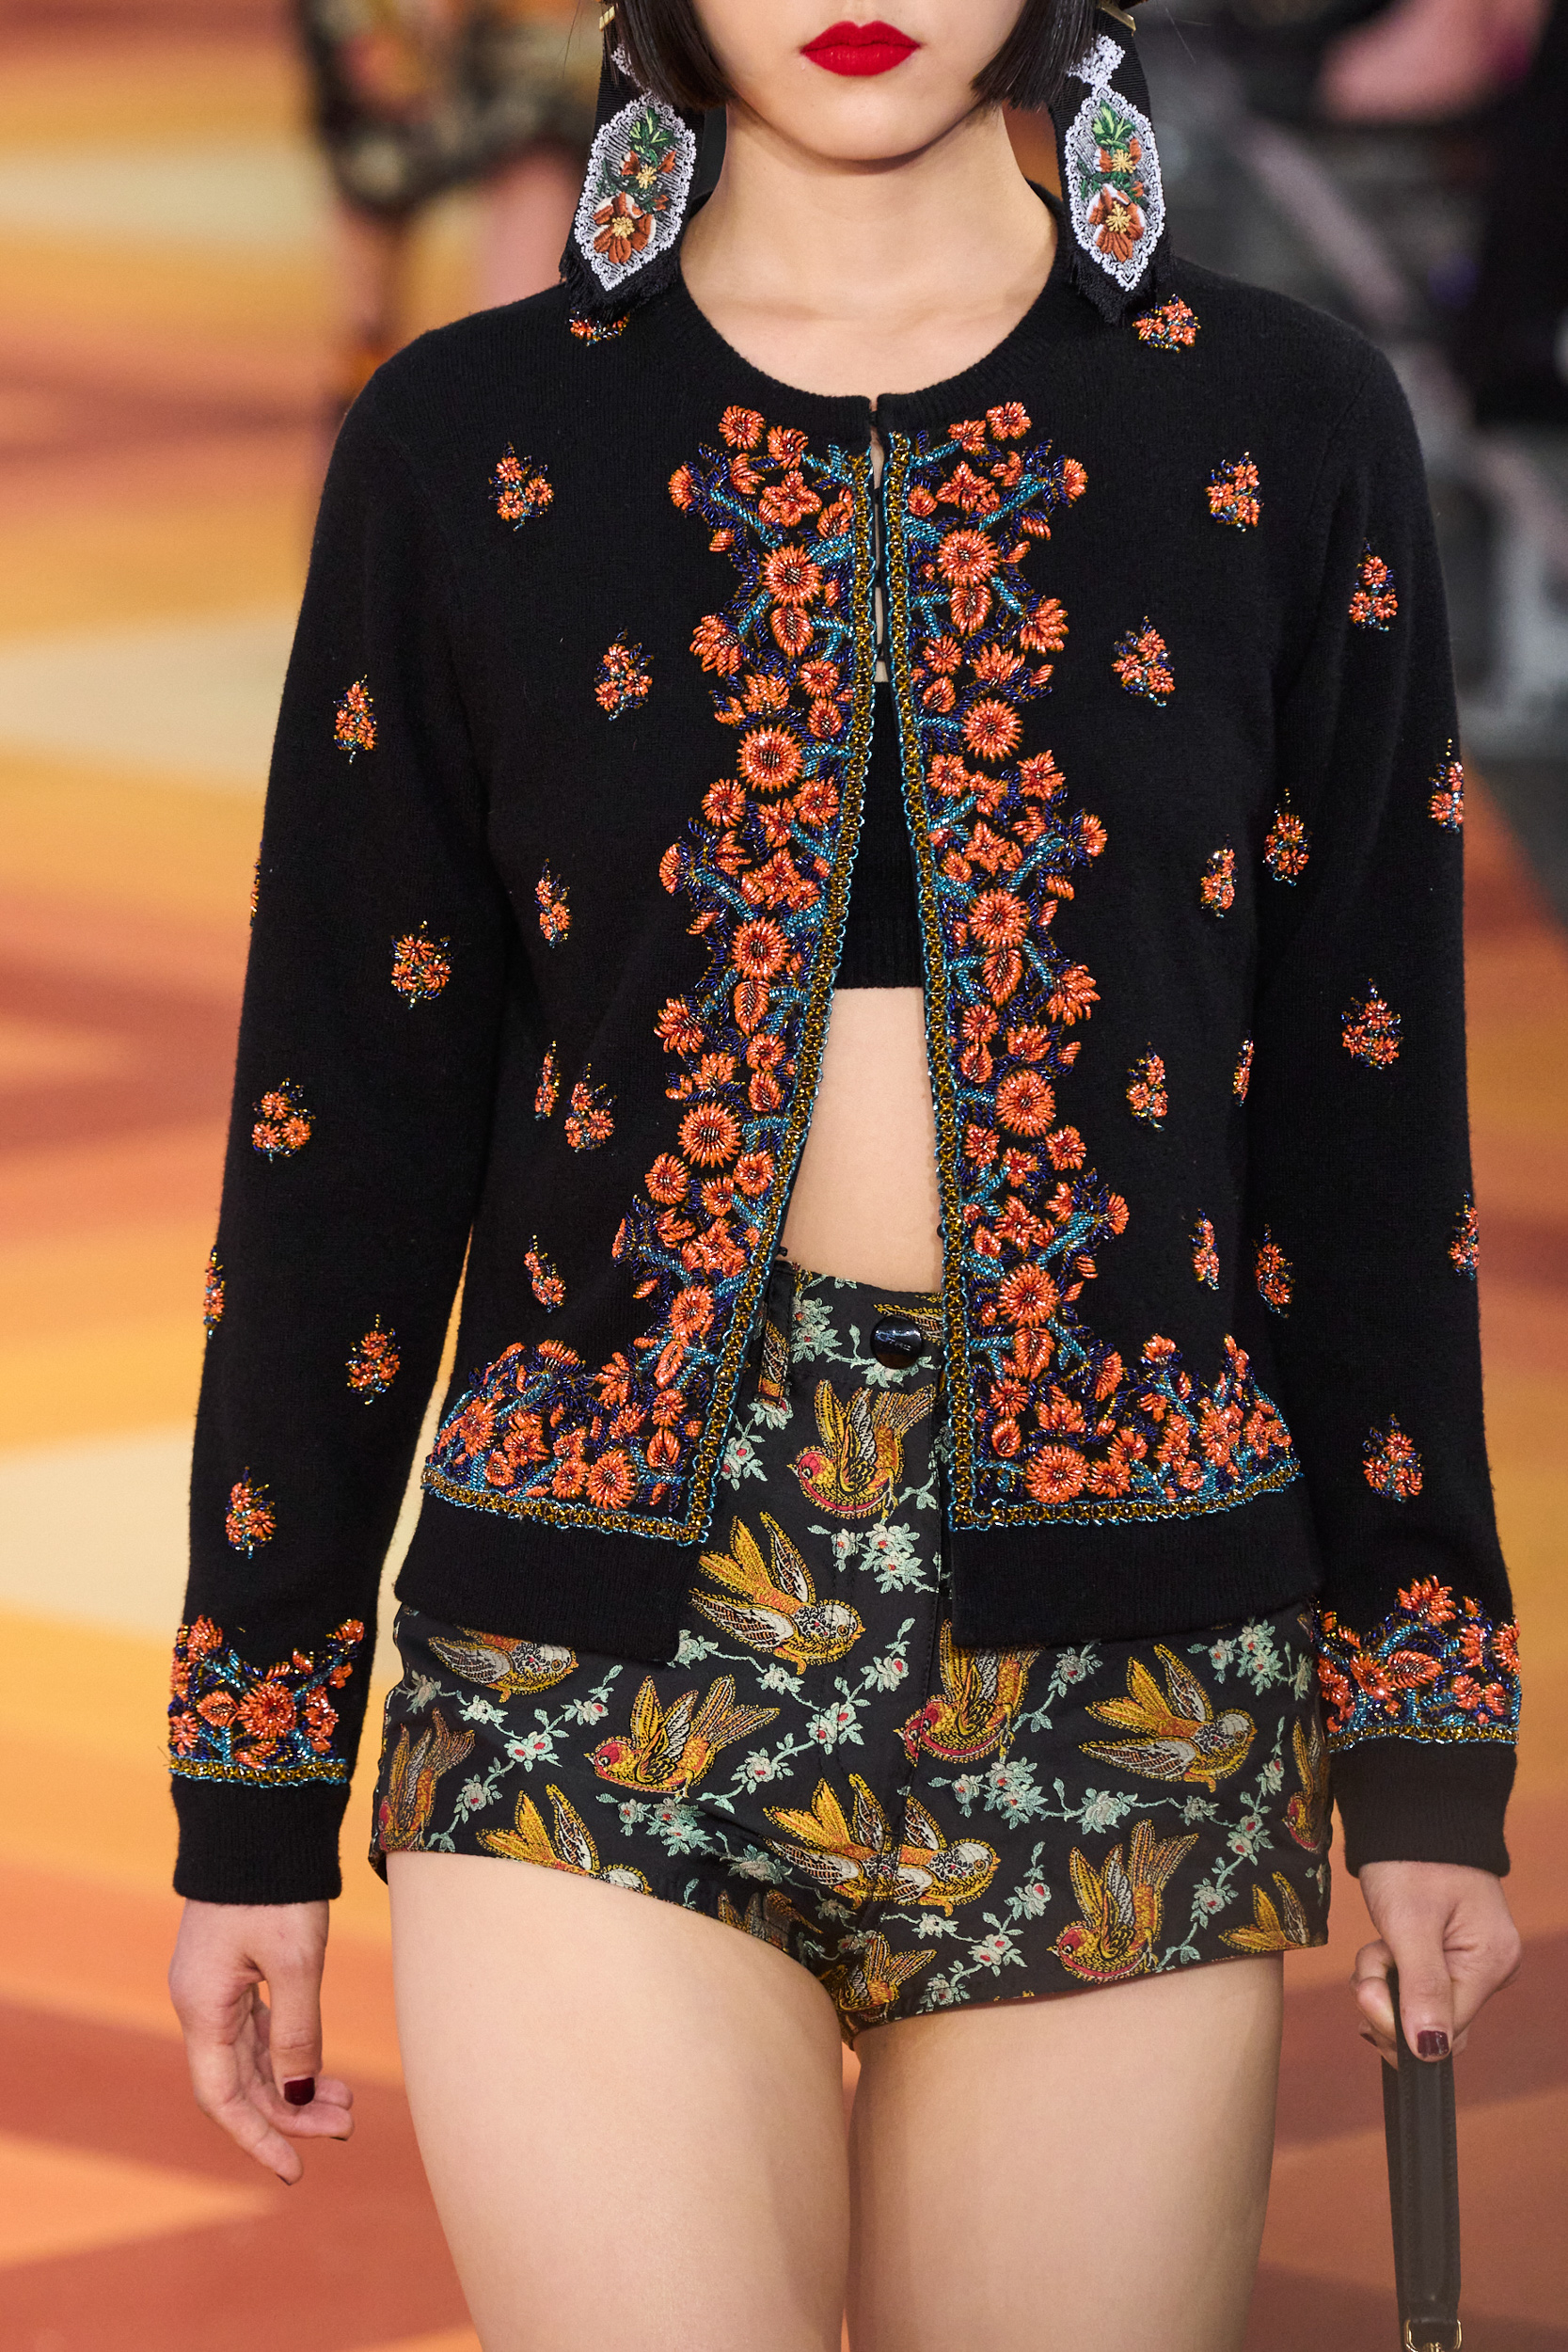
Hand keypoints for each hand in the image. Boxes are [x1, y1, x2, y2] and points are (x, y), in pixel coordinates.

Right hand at [169, 1898, 353, 2182]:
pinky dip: (291, 2053)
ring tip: (346, 2103)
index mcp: (203, 2007)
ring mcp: (217, 1987)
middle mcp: (202, 2003)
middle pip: (242, 2082)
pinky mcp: (236, 1970)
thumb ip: (297, 2031)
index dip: (258, 2138)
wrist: (260, 1820)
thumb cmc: (277, 1888)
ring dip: (295, 2085)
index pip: (224, 2097)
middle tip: (345, 2126)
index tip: (294, 2170)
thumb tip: (297, 2094)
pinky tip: (322, 2068)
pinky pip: (259, 2031)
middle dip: (289, 2113)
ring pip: (254, 2058)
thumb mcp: (295, 1961)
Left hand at [1353, 1860, 1521, 2063]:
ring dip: (1383, 1986)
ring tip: (1374, 1946)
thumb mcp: (1409, 1923)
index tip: (1364, 1992)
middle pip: (1433, 2026)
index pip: (1445, 2031)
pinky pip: (1417, 1988)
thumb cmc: (1410, 1859)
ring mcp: (1470, 1963)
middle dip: (1387, 2006)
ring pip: (1418, 2007)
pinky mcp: (1449, 1956)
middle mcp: (1490, 1969)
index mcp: (1491, 1963)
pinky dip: (1390, 1975)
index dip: (1397, 2024)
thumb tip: (1430, 2051)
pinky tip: (1381, 1951)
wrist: (1408, 1812)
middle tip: (1365, 1972)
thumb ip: (1421, 1988)